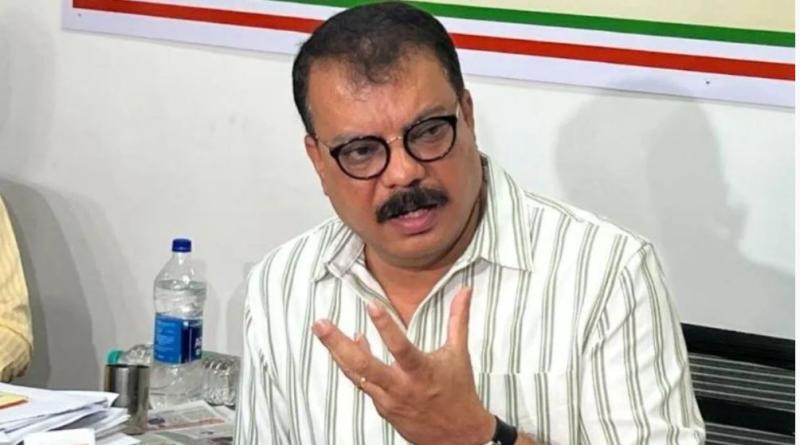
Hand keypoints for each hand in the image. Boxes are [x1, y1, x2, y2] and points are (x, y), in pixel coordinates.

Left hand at [312, 287, 494, 444]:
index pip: (400, 347)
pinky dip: (353, 364)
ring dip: (337, 352)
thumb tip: (465, 290)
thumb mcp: (459, 353)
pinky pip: (362, 383)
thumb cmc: (459, 390)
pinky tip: (351, 345)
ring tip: (321, 330)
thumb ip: (458, 319)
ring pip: (356, 375)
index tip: (370, 304)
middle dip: (338, 344)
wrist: (458, 436)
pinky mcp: (382, 408)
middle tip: (320, 324)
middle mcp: (401, 387)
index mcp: (422, 372)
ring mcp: (388, 400)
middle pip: (363, 366)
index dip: (385, 326)